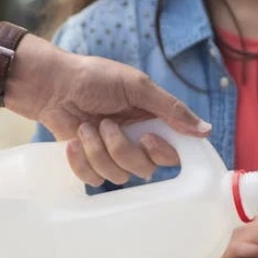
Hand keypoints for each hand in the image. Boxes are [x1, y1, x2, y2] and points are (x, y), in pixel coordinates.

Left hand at [0, 0, 209, 187]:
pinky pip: (94, 179)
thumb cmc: (93, 78)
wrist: (51, 85)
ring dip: (98, 151)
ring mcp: (113, 155)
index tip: (149, 138)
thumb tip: (205, 131)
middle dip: (122, 149)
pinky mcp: (90, 164)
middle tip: (106, 124)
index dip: (163, 153)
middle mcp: (137, 142)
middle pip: (145, 169)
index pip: (173, 154)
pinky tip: (72, 141)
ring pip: (118, 176)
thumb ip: (171, 109)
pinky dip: (81, 161)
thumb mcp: (136, 86)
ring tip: (86, 127)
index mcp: (153, 122)